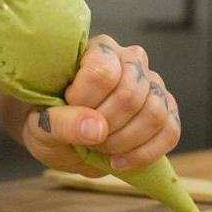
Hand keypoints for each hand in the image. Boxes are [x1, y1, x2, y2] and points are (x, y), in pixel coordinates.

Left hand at [22, 35, 180, 175]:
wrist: (62, 137)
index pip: (102, 71)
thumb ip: (62, 123)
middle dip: (105, 127)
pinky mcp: (167, 109)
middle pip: (130, 95)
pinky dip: (146, 153)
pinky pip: (170, 131)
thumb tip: (97, 129)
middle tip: (86, 138)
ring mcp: (152, 83)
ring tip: (102, 149)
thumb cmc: (47, 120)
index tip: (68, 111)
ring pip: (155, 112)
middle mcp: (130, 59)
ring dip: (125, 141)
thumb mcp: (41, 124)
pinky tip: (121, 161)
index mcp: (98, 50)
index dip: (85, 101)